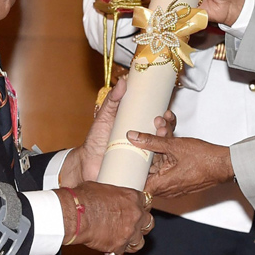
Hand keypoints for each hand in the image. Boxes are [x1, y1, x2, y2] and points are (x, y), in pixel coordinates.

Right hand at [57, 181, 153, 254]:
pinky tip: (109, 247)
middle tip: (133, 225)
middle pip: (148, 222)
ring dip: (132, 240)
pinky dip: (116, 250)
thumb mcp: (102, 188)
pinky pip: (122, 251)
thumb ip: (113, 195)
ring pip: (139, 241)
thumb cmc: (84, 198)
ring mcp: (129, 232)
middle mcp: (135, 214)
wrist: (75, 215)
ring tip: (123, 240)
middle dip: (141, 225)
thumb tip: (108, 197)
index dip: (141, 206)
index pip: (146, 202)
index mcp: (132, 197)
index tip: (136, 209)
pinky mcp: (119, 246)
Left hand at [60, 76, 175, 185]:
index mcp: (141, 129)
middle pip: (165, 137)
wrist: (86, 162)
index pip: (161, 123)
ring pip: (162, 153)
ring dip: (165, 143)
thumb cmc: (96, 139)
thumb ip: (113, 100)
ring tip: (159, 135)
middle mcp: (146, 144)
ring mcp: (144, 159)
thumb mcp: (105, 116)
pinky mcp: (140, 173)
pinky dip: (156, 164)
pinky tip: (156, 156)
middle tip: (160, 123)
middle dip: (167, 129)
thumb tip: (122, 82)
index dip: (168, 118)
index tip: (166, 112)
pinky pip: (151, 170)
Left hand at [127, 132, 233, 197]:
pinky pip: (168, 166)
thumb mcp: (173, 146)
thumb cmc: (203, 159)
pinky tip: (170, 135)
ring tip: (164, 128)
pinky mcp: (180, 180)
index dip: (129, 169)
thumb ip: (151, 141)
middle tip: (151, 133)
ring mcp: (173, 185)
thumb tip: (133, 137)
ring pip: (159, 165)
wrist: (224, 164)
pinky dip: (168, 152)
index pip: (135, 182)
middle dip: (149, 148)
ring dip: (159, 147)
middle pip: (148, 169)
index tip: (125, 157)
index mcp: (161, 185)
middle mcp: (166, 189)